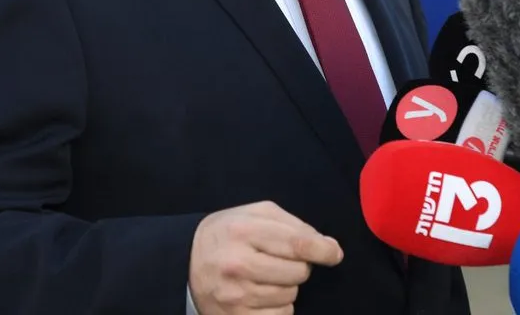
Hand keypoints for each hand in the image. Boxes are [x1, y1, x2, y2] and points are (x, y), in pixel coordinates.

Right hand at [188, 200, 343, 313]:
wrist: (185, 261)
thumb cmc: (228, 233)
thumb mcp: (255, 215)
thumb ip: (293, 225)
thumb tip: (329, 247)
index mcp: (244, 231)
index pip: (298, 244)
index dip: (324, 250)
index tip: (334, 253)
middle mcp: (238, 264)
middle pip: (299, 273)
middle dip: (299, 266)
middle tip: (280, 260)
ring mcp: (236, 295)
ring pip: (290, 296)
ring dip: (287, 287)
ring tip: (266, 276)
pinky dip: (279, 308)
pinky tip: (262, 296)